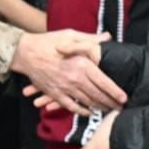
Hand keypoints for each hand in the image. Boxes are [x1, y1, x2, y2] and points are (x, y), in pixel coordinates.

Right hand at [11, 30, 125, 116]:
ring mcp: (65, 88)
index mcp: (82, 64)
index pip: (104, 82)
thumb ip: (90, 39)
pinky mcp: (55, 93)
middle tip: (120, 108)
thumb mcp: (71, 35)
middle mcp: (76, 78)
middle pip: (98, 95)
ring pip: (87, 102)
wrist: (25, 52)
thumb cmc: (48, 42)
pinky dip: (82, 111)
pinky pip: (71, 106)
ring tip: (109, 110)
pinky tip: (89, 112)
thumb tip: (107, 37)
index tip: (124, 98)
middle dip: (111, 103)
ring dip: (99, 108)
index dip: (115, 92)